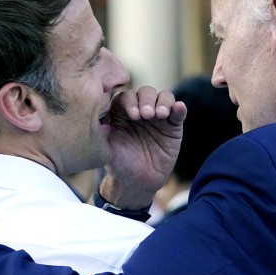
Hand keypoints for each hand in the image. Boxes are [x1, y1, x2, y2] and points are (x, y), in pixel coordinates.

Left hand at [100, 86, 186, 208]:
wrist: (137, 182)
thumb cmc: (119, 163)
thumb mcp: (106, 147)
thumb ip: (102, 131)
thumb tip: (96, 116)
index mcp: (121, 111)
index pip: (126, 96)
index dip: (130, 101)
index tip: (133, 115)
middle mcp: (140, 109)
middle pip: (146, 93)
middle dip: (146, 100)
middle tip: (146, 115)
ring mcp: (158, 116)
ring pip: (164, 97)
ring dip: (163, 102)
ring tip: (160, 114)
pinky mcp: (173, 126)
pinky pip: (178, 112)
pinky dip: (179, 107)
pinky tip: (178, 108)